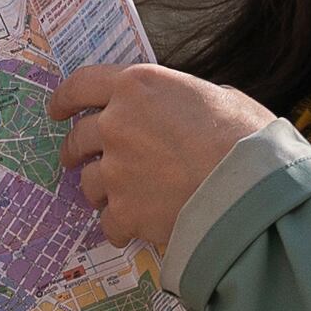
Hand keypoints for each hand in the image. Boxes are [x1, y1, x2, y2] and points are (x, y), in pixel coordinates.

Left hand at [50, 63, 276, 265]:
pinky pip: (108, 221)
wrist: (253, 187)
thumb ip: (182, 101)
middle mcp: (117, 124)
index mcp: (138, 86)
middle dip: (75, 150)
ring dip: (101, 189)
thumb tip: (181, 112)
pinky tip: (136, 226)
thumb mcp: (217, 96)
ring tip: (121, 197)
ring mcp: (116, 169)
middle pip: (78, 137)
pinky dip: (120, 225)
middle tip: (78, 159)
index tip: (58, 110)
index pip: (81, 85)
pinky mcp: (124, 210)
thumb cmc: (246, 136)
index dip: (65, 98)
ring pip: (88, 182)